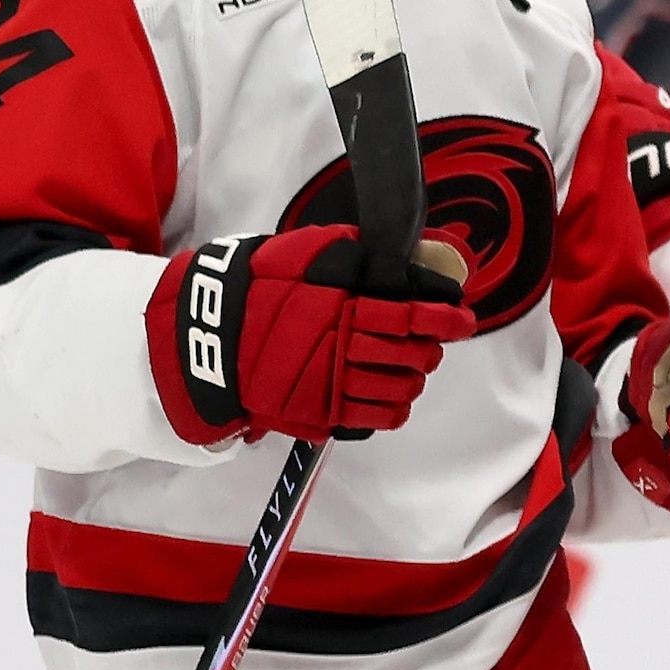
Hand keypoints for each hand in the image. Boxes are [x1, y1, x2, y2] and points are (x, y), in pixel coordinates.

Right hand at [147, 229, 470, 444]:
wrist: (208, 337)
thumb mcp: (300, 254)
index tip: (460, 320)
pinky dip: (394, 406)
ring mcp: (332, 384)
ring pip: (401, 388)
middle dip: (430, 349)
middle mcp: (341, 348)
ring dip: (413, 377)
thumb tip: (398, 256)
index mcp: (341, 305)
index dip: (443, 319)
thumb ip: (350, 253)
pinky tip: (391, 393)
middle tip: (431, 343)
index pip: (410, 316)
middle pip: (412, 356)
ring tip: (410, 368)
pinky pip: (379, 416)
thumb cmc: (255, 289)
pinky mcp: (322, 412)